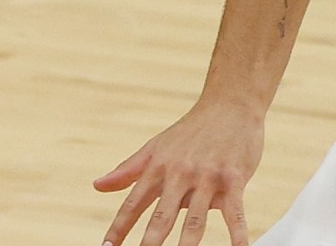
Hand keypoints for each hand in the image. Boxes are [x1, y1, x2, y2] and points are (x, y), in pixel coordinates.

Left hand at [94, 100, 262, 245]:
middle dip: (150, 241)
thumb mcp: (154, 148)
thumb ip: (127, 171)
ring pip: (195, 218)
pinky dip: (238, 235)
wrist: (228, 105)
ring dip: (187, 243)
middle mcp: (178, 173)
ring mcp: (206, 176)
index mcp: (157, 167)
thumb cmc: (191, 131)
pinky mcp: (233, 179)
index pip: (133, 203)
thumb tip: (97, 186)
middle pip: (162, 215)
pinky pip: (235, 213)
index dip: (119, 227)